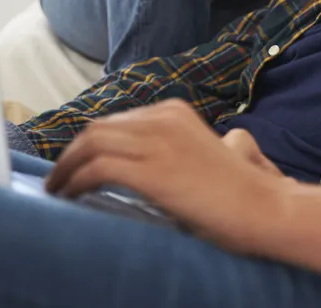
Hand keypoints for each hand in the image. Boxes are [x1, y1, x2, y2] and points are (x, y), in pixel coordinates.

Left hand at [45, 99, 288, 248]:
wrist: (262, 208)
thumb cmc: (237, 192)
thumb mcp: (200, 154)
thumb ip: (172, 148)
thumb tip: (140, 164)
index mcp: (175, 112)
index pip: (116, 121)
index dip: (89, 144)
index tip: (76, 164)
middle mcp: (164, 118)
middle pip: (98, 128)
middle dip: (72, 154)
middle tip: (59, 179)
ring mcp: (158, 142)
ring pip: (91, 144)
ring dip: (66, 168)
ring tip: (57, 189)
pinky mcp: (152, 170)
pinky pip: (97, 168)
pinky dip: (75, 181)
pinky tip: (69, 196)